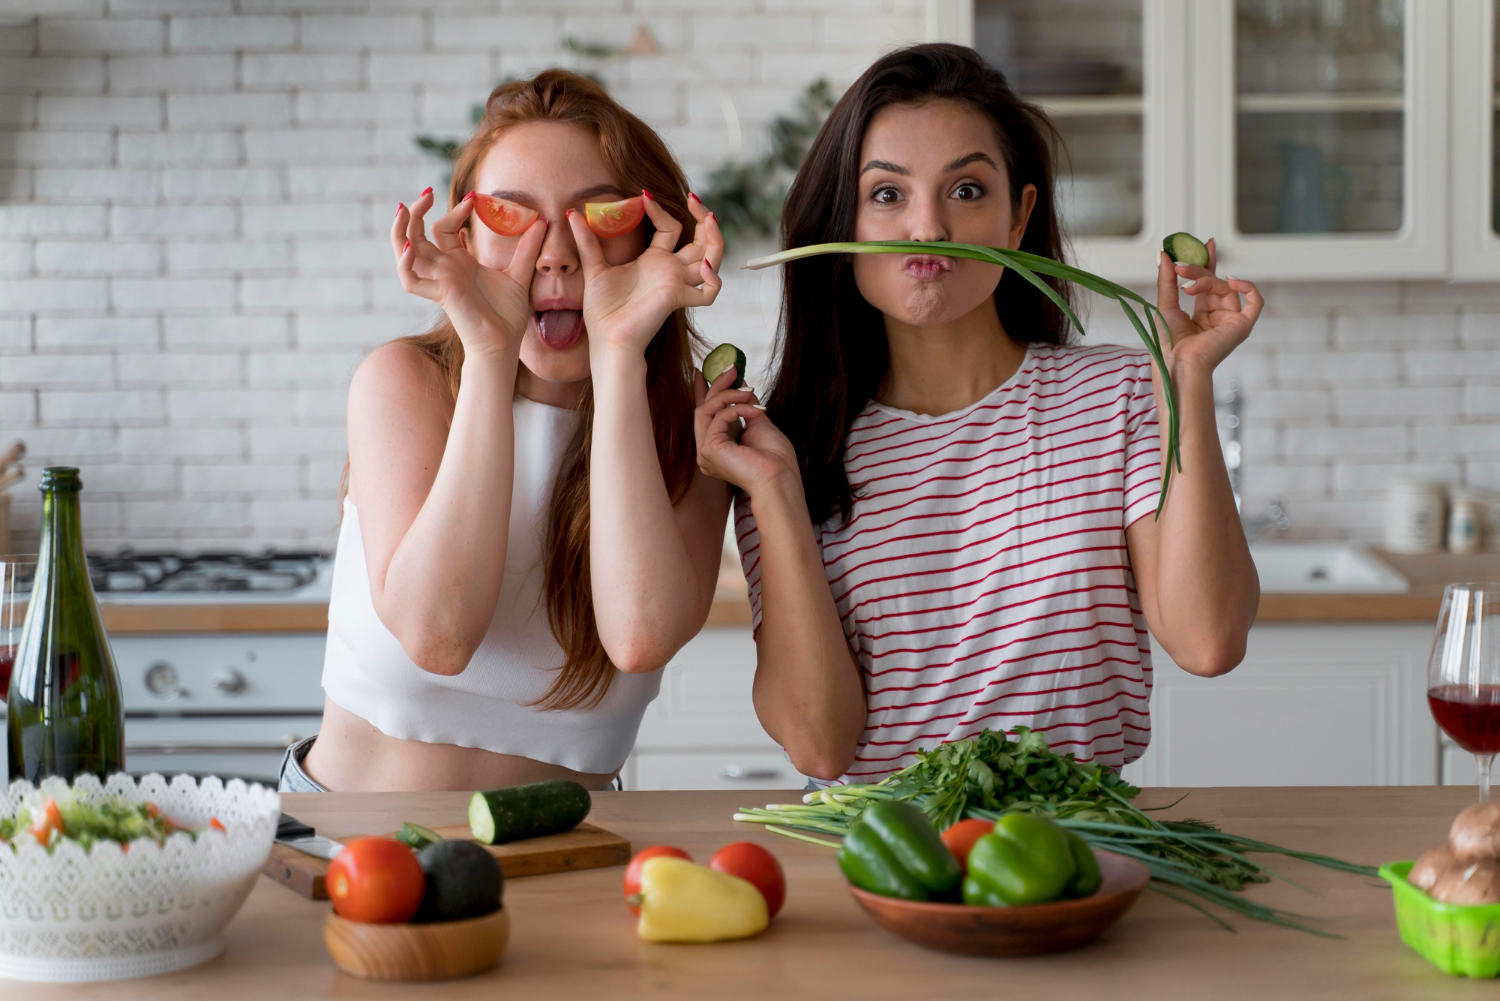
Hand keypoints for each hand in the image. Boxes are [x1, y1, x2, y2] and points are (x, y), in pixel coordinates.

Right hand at [392, 188, 546, 355]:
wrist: (504, 344)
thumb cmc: (507, 315)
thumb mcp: (519, 274)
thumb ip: (527, 248)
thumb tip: (543, 221)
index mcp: (459, 262)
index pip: (445, 229)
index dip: (455, 211)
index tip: (475, 197)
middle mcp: (445, 269)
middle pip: (417, 234)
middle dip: (417, 212)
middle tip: (426, 193)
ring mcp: (439, 281)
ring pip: (406, 252)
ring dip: (401, 231)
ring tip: (403, 209)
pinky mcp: (440, 295)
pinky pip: (411, 280)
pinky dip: (405, 264)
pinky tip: (410, 247)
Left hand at [570, 192, 723, 356]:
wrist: (605, 338)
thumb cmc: (602, 310)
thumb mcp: (594, 268)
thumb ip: (587, 241)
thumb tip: (571, 212)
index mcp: (654, 260)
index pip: (670, 228)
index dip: (661, 210)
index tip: (644, 196)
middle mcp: (670, 271)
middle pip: (701, 241)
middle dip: (704, 218)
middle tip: (696, 200)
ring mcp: (677, 284)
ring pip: (712, 261)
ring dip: (716, 240)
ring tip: (710, 220)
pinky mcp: (677, 299)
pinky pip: (708, 293)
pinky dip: (714, 281)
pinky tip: (706, 266)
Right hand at [694, 368, 798, 494]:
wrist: (780, 478)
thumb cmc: (775, 459)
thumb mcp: (759, 423)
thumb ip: (746, 406)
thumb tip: (742, 385)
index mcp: (718, 447)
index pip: (705, 415)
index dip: (702, 392)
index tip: (703, 372)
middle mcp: (707, 451)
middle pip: (703, 409)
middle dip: (717, 385)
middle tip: (732, 368)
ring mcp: (705, 452)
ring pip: (706, 409)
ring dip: (729, 394)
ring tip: (749, 389)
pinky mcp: (709, 449)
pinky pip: (719, 416)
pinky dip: (738, 408)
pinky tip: (756, 411)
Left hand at [1155, 238, 1264, 375]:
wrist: (1177, 363)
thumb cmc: (1169, 344)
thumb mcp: (1165, 305)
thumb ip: (1166, 280)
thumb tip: (1163, 255)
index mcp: (1202, 315)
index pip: (1208, 282)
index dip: (1208, 262)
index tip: (1205, 243)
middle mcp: (1219, 317)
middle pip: (1215, 282)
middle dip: (1198, 269)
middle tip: (1180, 265)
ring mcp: (1231, 321)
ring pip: (1226, 288)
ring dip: (1206, 280)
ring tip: (1188, 285)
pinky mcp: (1242, 325)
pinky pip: (1255, 301)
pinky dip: (1247, 287)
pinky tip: (1230, 281)